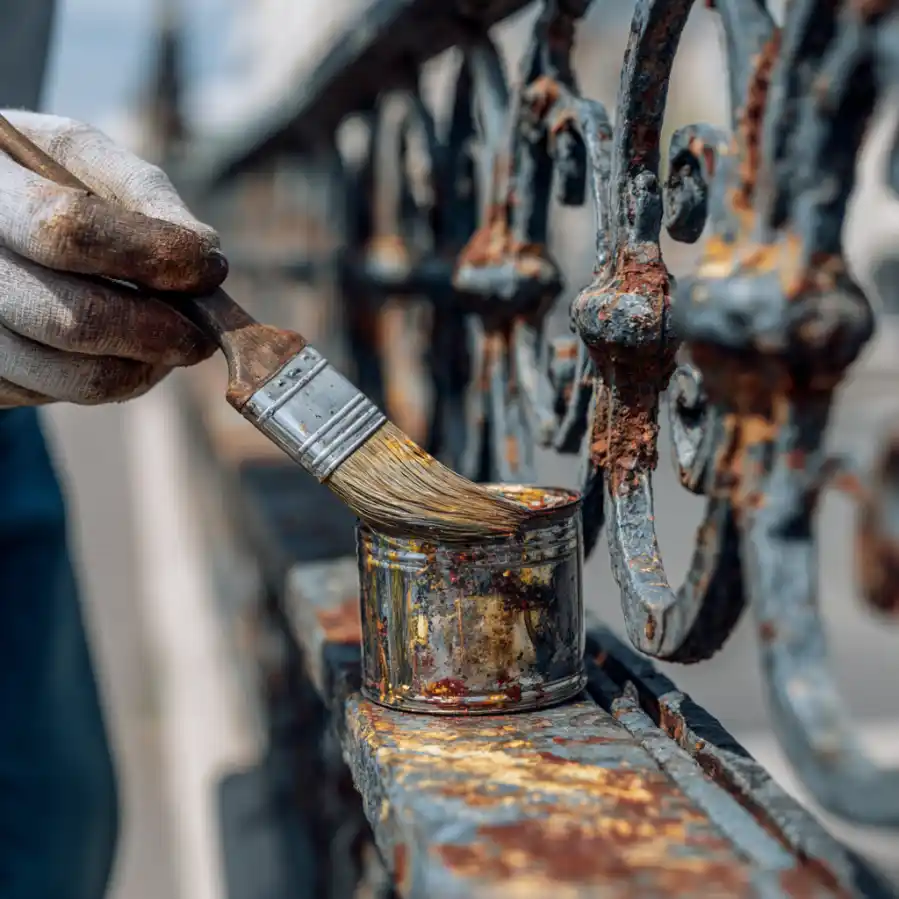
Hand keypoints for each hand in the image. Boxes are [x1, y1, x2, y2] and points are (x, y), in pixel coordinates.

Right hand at [0, 110, 227, 406]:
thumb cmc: (44, 180)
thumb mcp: (81, 159)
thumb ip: (141, 191)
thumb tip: (204, 249)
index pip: (69, 230)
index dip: (153, 254)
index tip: (210, 267)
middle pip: (76, 320)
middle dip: (159, 332)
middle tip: (204, 332)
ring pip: (73, 376)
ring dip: (145, 368)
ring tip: (175, 344)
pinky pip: (62, 395)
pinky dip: (114, 379)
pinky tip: (127, 351)